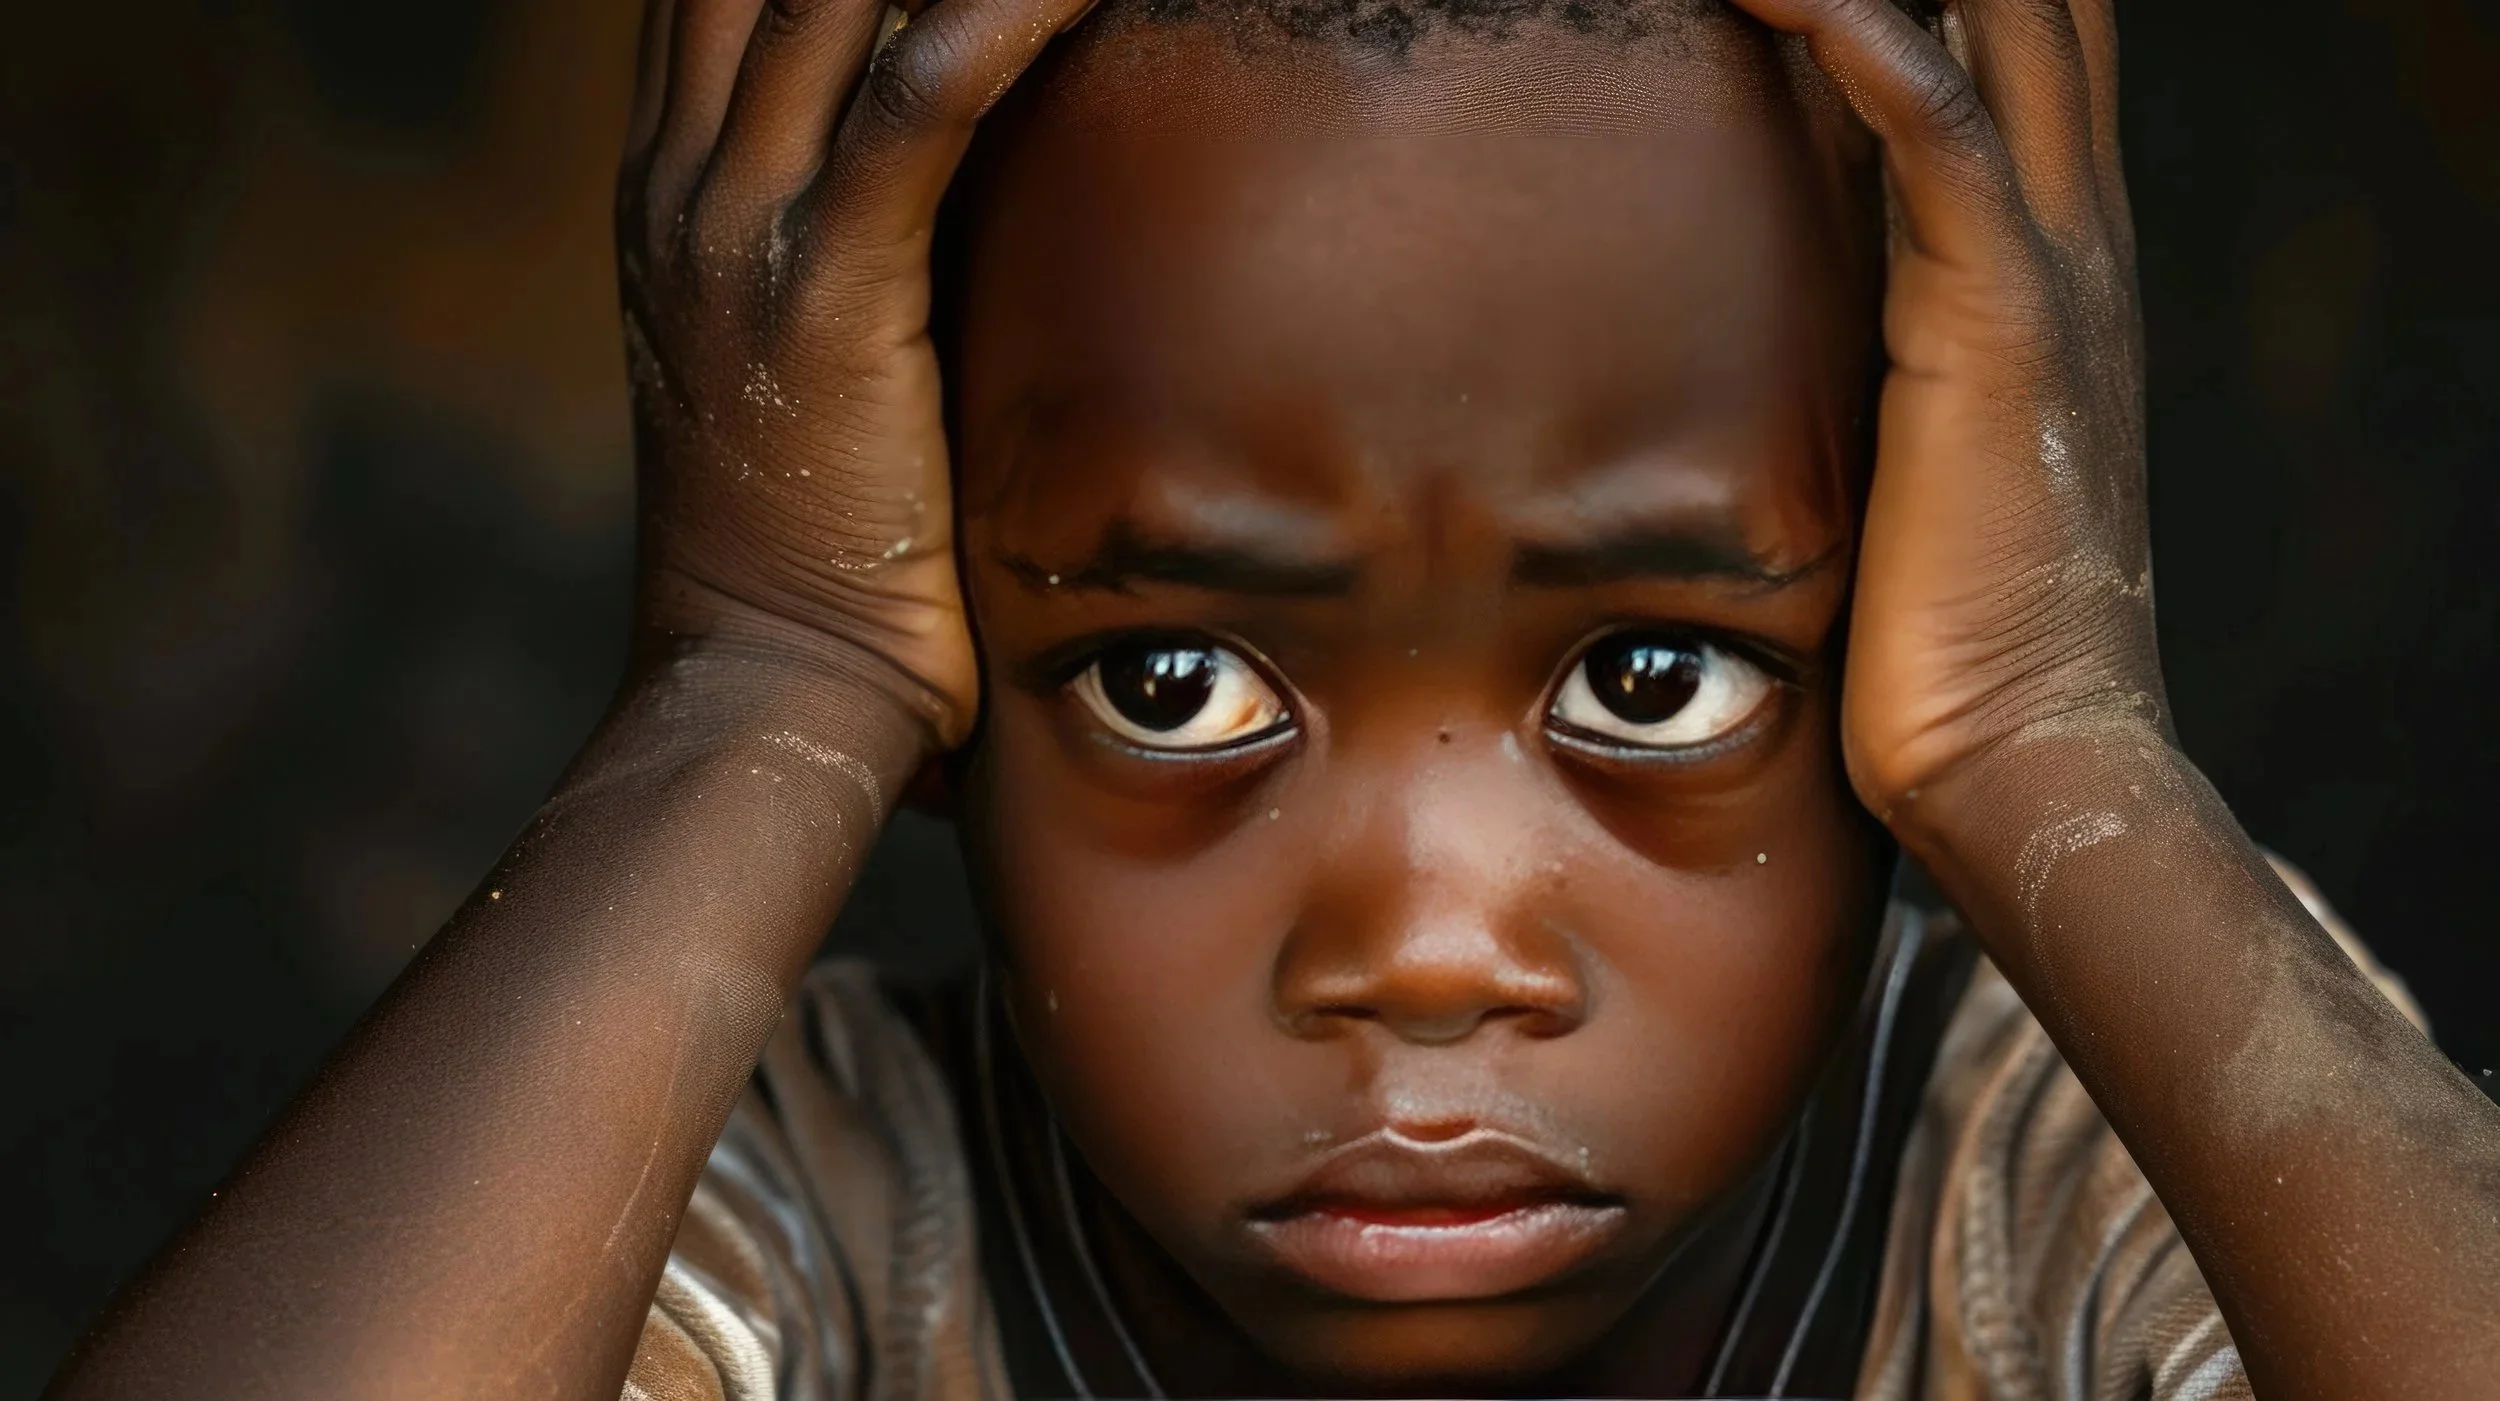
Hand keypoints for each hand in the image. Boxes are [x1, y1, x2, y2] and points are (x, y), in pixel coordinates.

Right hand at [617, 0, 1093, 744]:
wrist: (766, 686)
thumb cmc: (820, 544)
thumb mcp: (798, 359)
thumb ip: (841, 246)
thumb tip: (953, 188)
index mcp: (670, 192)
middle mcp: (681, 185)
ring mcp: (731, 234)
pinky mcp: (820, 296)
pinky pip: (914, 103)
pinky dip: (1002, 16)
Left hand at [1723, 0, 2156, 823]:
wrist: (2019, 754)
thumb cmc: (1942, 626)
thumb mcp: (1904, 441)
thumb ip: (1874, 345)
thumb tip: (1774, 307)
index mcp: (2054, 258)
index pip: (2025, 50)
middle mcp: (2076, 236)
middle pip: (2042, 8)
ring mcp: (2053, 269)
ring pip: (2006, 25)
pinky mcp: (2003, 320)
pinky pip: (1941, 121)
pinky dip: (1862, 31)